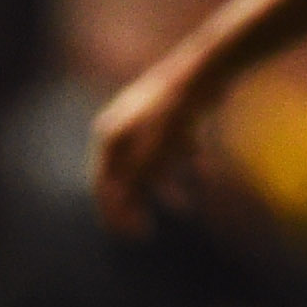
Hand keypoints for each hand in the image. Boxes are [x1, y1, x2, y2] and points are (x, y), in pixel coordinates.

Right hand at [90, 58, 216, 235]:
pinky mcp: (168, 115)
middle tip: (147, 230)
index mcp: (110, 137)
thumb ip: (135, 182)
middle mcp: (121, 128)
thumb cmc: (175, 114)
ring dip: (164, 187)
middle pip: (123, 177)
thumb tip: (116, 209)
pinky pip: (170, 148)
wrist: (203, 72)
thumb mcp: (154, 154)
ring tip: (184, 205)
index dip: (114, 213)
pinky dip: (183, 162)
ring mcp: (144, 120)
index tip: (132, 235)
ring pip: (149, 164)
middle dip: (137, 203)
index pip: (102, 185)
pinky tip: (204, 169)